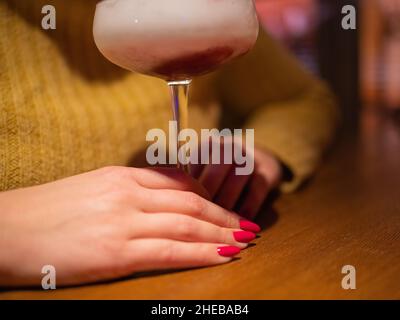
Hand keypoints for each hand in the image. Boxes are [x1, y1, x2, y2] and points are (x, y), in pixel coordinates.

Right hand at [0, 166, 257, 286]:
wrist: (7, 228)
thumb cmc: (47, 211)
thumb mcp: (93, 188)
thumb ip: (129, 192)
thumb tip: (159, 201)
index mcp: (122, 176)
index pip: (180, 183)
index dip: (210, 196)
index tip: (226, 207)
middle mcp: (128, 193)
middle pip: (191, 203)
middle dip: (224, 215)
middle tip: (247, 225)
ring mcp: (124, 221)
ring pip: (187, 225)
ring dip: (221, 233)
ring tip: (244, 241)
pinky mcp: (117, 252)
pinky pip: (170, 250)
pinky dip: (201, 253)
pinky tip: (222, 256)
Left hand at [192, 140, 282, 219]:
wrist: (261, 159)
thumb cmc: (222, 172)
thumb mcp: (205, 168)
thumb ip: (189, 181)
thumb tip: (176, 206)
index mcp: (209, 145)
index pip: (195, 164)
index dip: (189, 188)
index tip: (184, 208)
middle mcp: (230, 147)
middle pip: (216, 171)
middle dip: (207, 197)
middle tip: (200, 219)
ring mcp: (251, 157)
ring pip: (236, 180)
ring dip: (226, 204)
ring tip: (217, 224)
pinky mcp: (268, 171)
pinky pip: (256, 191)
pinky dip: (247, 208)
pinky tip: (239, 223)